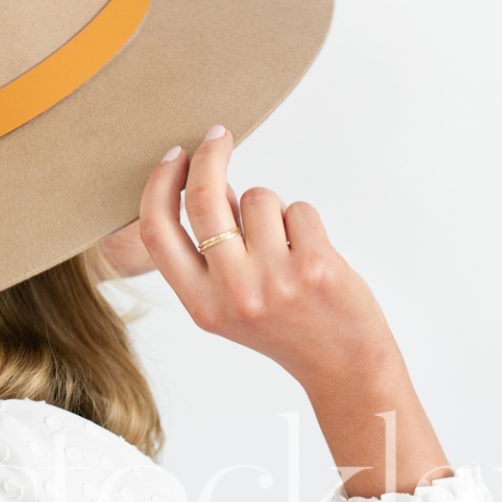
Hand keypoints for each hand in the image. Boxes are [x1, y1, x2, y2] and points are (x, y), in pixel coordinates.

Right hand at [137, 128, 396, 390]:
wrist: (342, 366)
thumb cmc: (287, 328)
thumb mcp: (230, 305)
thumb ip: (210, 255)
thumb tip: (205, 182)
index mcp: (202, 305)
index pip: (159, 233)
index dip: (160, 185)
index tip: (175, 155)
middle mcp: (233, 293)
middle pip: (204, 199)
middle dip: (210, 155)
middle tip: (219, 136)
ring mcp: (274, 280)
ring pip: (259, 198)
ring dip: (273, 208)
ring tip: (287, 247)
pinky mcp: (314, 266)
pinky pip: (299, 210)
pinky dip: (305, 223)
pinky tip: (313, 256)